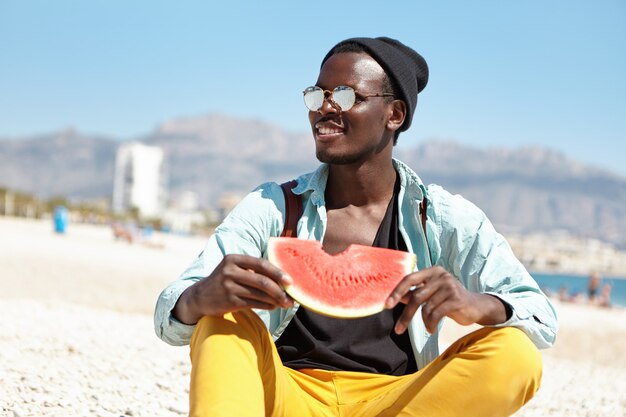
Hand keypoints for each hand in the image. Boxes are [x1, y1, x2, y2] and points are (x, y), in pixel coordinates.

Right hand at [173, 254, 293, 323]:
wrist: (200, 297)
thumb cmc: (224, 281)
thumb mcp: (233, 269)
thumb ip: (252, 270)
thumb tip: (281, 277)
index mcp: (233, 259)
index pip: (260, 263)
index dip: (277, 272)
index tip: (290, 280)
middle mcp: (230, 271)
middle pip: (261, 281)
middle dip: (279, 290)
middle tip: (291, 297)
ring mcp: (228, 286)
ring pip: (259, 294)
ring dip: (275, 300)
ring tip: (286, 303)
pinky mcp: (228, 301)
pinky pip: (253, 304)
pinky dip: (266, 305)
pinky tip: (273, 306)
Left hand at [385, 266, 506, 334]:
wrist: (476, 306)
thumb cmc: (449, 300)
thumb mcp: (432, 294)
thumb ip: (416, 293)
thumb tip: (395, 298)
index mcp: (432, 271)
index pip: (409, 279)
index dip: (397, 292)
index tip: (387, 305)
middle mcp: (441, 275)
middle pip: (416, 296)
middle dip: (406, 315)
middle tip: (398, 329)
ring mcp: (449, 286)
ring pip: (426, 308)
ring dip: (424, 321)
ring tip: (428, 327)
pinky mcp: (456, 299)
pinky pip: (436, 314)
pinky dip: (431, 324)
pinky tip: (431, 329)